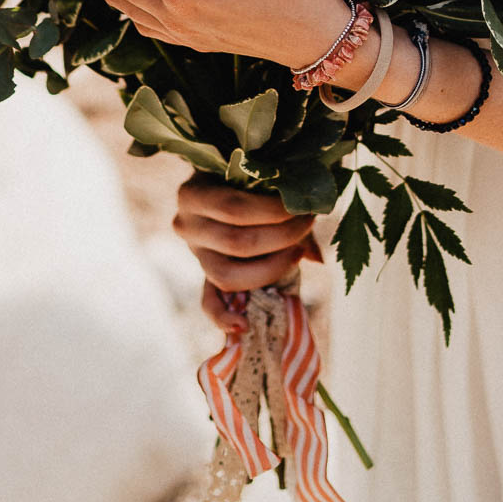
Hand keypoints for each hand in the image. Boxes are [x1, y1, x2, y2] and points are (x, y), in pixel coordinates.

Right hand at [174, 173, 320, 333]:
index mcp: (193, 194)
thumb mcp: (256, 176)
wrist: (220, 179)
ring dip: (272, 268)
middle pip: (237, 243)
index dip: (274, 212)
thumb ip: (282, 201)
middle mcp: (186, 226)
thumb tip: (316, 257)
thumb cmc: (246, 175)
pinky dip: (223, 318)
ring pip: (228, 275)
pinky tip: (244, 326)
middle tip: (307, 223)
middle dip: (282, 236)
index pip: (235, 209)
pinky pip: (208, 302)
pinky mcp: (204, 274)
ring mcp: (195, 253)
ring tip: (298, 253)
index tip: (303, 207)